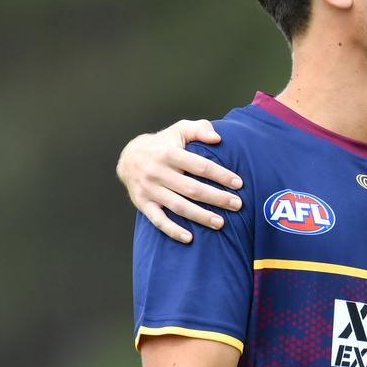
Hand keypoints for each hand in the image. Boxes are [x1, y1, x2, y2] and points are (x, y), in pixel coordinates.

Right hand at [116, 119, 243, 242]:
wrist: (128, 157)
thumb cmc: (163, 144)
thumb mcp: (179, 130)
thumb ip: (199, 129)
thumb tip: (218, 138)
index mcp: (169, 153)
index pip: (200, 166)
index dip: (220, 175)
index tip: (238, 184)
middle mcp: (158, 172)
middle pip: (192, 189)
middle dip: (217, 198)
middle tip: (237, 205)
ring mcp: (149, 190)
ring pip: (179, 206)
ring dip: (201, 216)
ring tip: (221, 223)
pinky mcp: (142, 204)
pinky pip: (158, 220)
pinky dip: (173, 230)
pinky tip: (189, 238)